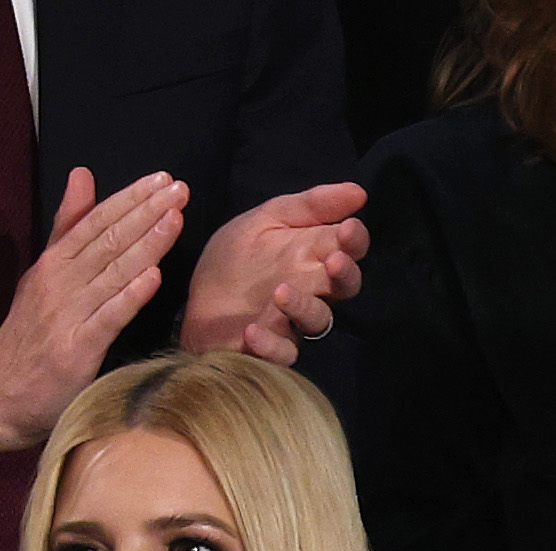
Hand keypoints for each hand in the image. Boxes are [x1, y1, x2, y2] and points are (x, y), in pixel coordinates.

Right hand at [0, 168, 186, 467]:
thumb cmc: (30, 336)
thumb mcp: (45, 274)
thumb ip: (67, 227)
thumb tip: (83, 176)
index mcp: (53, 263)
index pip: (95, 221)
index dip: (129, 198)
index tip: (163, 180)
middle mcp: (58, 281)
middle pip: (106, 239)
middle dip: (144, 211)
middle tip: (178, 188)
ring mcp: (66, 313)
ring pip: (110, 271)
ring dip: (145, 243)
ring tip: (174, 218)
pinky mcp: (75, 348)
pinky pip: (107, 317)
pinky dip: (129, 296)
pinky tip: (153, 277)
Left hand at [180, 182, 368, 364]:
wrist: (196, 301)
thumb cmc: (234, 259)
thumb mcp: (267, 219)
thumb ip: (310, 206)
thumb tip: (359, 192)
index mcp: (313, 257)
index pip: (348, 249)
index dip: (354, 241)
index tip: (349, 229)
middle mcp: (312, 290)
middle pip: (344, 287)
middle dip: (344, 274)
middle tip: (334, 262)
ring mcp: (294, 322)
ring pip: (317, 320)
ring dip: (304, 306)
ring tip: (280, 292)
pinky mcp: (272, 349)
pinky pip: (282, 353)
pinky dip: (270, 345)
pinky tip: (252, 330)